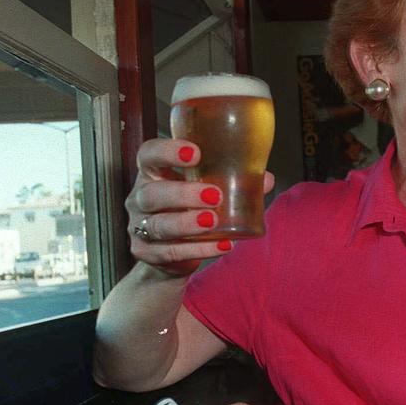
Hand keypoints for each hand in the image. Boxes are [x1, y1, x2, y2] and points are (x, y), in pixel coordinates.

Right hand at [126, 139, 274, 274]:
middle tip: (215, 195)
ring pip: (159, 225)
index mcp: (153, 173)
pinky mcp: (146, 252)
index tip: (195, 152)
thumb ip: (233, 182)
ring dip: (187, 223)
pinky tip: (222, 245)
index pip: (148, 154)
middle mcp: (140, 198)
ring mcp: (139, 227)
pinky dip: (198, 250)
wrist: (167, 254)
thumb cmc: (187, 210)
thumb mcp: (205, 191)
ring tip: (214, 221)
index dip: (166, 151)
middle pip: (152, 193)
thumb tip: (266, 179)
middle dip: (182, 194)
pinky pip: (170, 252)